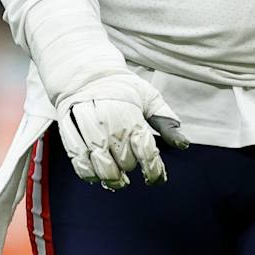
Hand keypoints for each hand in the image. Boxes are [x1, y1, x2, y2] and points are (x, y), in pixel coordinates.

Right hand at [56, 72, 187, 188]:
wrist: (87, 74)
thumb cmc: (123, 88)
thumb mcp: (150, 98)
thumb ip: (166, 121)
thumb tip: (183, 144)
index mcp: (134, 118)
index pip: (147, 153)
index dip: (154, 171)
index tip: (156, 178)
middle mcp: (112, 127)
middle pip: (125, 163)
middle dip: (131, 168)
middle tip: (131, 165)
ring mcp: (90, 133)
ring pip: (103, 168)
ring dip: (112, 178)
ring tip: (117, 179)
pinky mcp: (71, 136)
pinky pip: (80, 164)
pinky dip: (89, 174)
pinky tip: (96, 174)